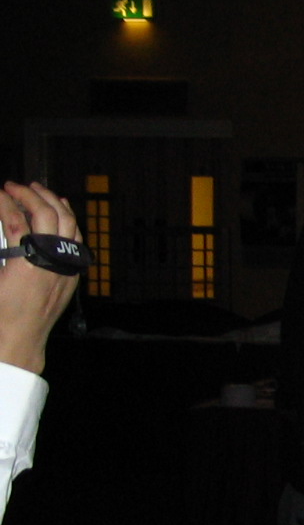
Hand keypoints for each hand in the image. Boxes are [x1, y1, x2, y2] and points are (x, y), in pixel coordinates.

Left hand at [0, 182, 81, 374]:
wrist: (19, 338)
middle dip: (46, 197)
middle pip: (63, 217)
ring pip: (44, 214)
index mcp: (71, 270)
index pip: (75, 231)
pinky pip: (16, 224)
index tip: (56, 199)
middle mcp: (62, 262)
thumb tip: (40, 251)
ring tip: (13, 188)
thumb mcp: (51, 294)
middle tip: (29, 187)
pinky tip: (0, 199)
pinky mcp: (23, 261)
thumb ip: (52, 272)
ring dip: (28, 196)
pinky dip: (7, 207)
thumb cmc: (28, 320)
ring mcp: (44, 260)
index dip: (66, 211)